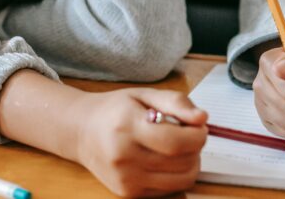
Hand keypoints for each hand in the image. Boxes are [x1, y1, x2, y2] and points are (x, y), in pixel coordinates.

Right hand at [73, 88, 207, 196]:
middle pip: (182, 163)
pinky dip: (176, 175)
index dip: (197, 136)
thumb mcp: (144, 94)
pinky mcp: (128, 193)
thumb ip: (176, 102)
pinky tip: (165, 159)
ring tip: (179, 147)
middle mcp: (124, 158)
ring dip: (190, 163)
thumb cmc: (115, 110)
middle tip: (189, 134)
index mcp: (127, 127)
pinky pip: (169, 189)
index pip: (175, 142)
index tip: (200, 127)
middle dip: (196, 148)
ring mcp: (125, 179)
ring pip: (180, 180)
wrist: (82, 131)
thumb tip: (202, 118)